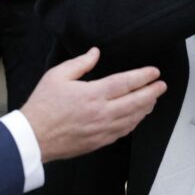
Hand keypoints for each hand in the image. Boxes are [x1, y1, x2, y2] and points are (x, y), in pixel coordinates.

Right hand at [21, 48, 166, 162]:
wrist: (33, 137)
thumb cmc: (42, 106)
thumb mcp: (57, 76)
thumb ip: (80, 63)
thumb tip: (95, 53)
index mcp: (92, 94)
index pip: (125, 83)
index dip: (143, 76)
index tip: (154, 72)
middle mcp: (101, 113)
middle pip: (136, 102)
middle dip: (152, 92)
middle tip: (162, 86)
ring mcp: (101, 129)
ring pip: (132, 118)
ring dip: (146, 108)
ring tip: (153, 99)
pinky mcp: (98, 142)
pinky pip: (123, 131)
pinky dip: (134, 123)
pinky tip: (137, 117)